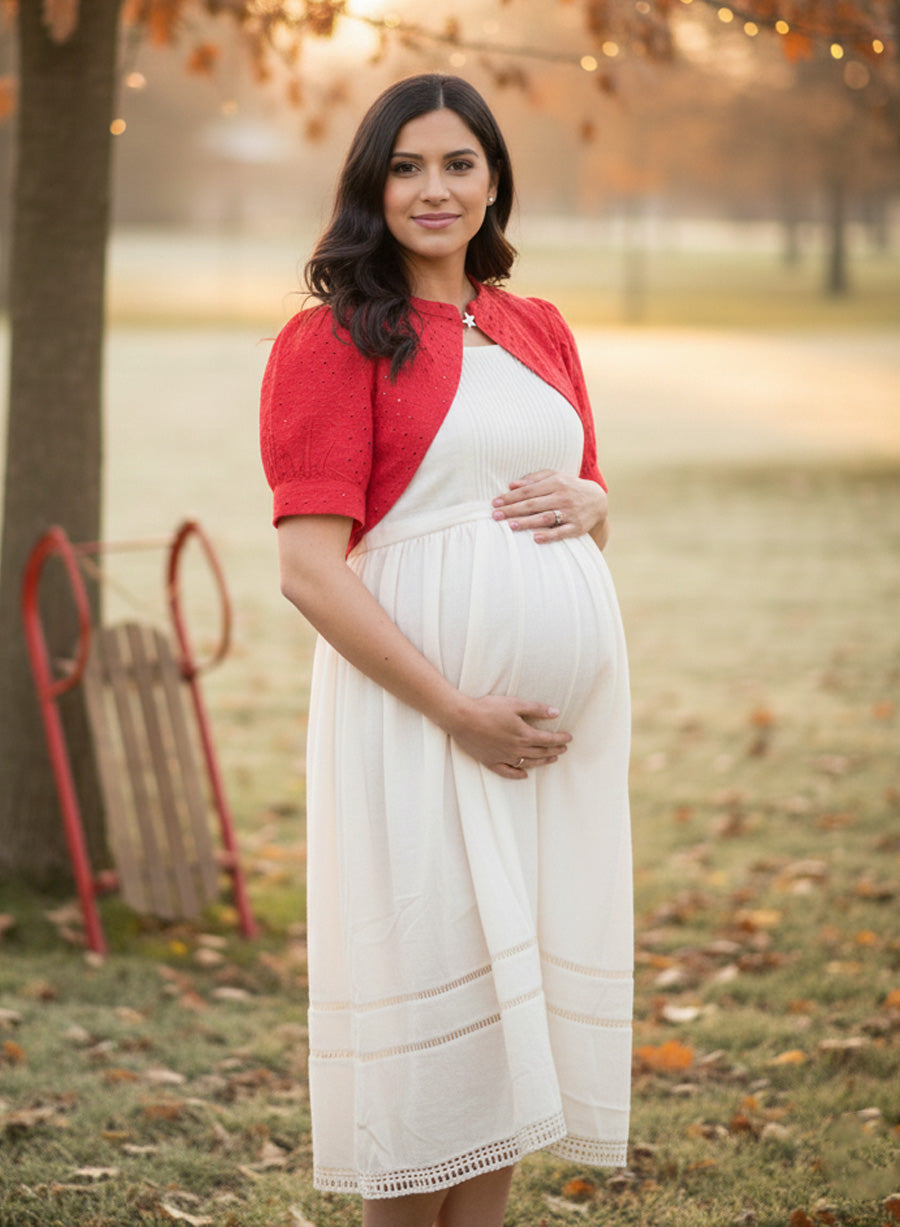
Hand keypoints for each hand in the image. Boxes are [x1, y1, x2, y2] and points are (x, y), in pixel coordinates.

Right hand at [446, 694, 571, 779]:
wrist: (462, 718)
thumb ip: (536, 709)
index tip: (569, 738)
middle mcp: (516, 749)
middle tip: (563, 749)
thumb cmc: (488, 708)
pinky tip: (524, 775)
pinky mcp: (491, 761)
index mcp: (524, 734)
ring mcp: (504, 757)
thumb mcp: (515, 704)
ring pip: (528, 763)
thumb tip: (556, 712)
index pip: (548, 739)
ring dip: (542, 762)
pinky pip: (508, 772)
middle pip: (541, 752)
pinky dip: (518, 774)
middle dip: (554, 751)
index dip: (560, 739)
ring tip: (551, 760)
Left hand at [491, 470, 608, 543]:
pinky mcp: (577, 527)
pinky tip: (535, 538)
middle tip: (495, 516)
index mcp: (556, 483)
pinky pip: (561, 532)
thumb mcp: (555, 477)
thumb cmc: (570, 487)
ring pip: (545, 518)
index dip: (510, 497)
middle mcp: (562, 497)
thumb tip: (512, 485)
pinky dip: (549, 536)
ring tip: (510, 525)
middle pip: (533, 504)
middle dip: (513, 510)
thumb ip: (534, 479)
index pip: (528, 491)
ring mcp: (570, 513)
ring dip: (527, 522)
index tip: (495, 503)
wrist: (598, 500)